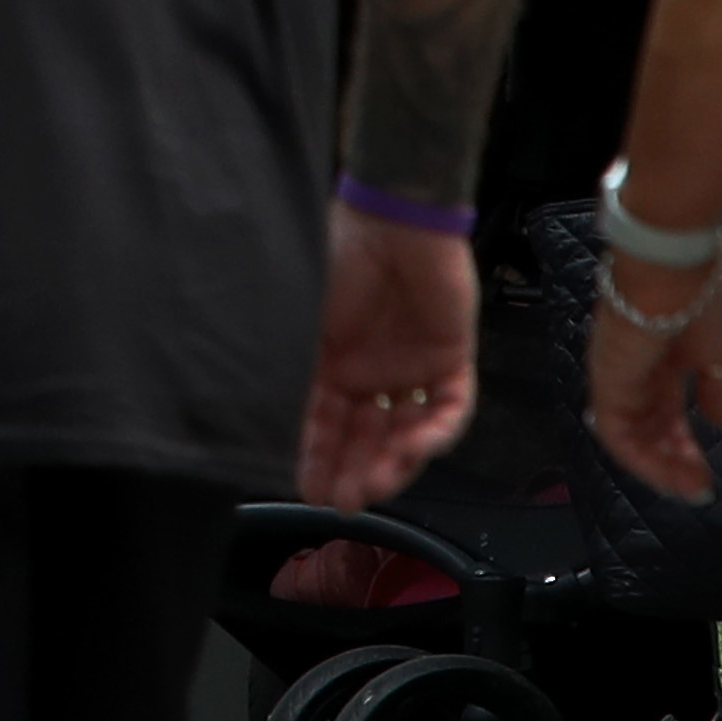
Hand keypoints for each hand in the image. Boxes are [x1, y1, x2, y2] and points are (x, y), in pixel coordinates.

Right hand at [295, 209, 481, 508]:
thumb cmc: (340, 257)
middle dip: (354, 470)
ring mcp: (414, 367)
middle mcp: (374, 370)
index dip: (318, 457)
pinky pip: (450, 408)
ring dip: (393, 461)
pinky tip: (414, 448)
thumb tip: (269, 421)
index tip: (308, 490)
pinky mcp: (452, 358)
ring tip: (375, 485)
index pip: (327, 423)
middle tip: (343, 501)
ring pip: (407, 430)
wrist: (393, 219)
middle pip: (367, 435)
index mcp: (335, 360)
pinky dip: (435, 432)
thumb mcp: (306, 323)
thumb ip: (297, 372)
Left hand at [585, 248, 721, 503]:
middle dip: (674, 461)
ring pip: (633, 434)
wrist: (672, 266)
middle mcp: (639, 367)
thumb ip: (720, 390)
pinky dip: (640, 459)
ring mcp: (619, 375)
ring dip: (659, 467)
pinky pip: (617, 431)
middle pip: (650, 425)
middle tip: (699, 488)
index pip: (670, 409)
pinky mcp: (606, 380)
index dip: (685, 444)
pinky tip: (667, 477)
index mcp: (669, 354)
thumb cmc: (702, 300)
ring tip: (690, 489)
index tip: (706, 475)